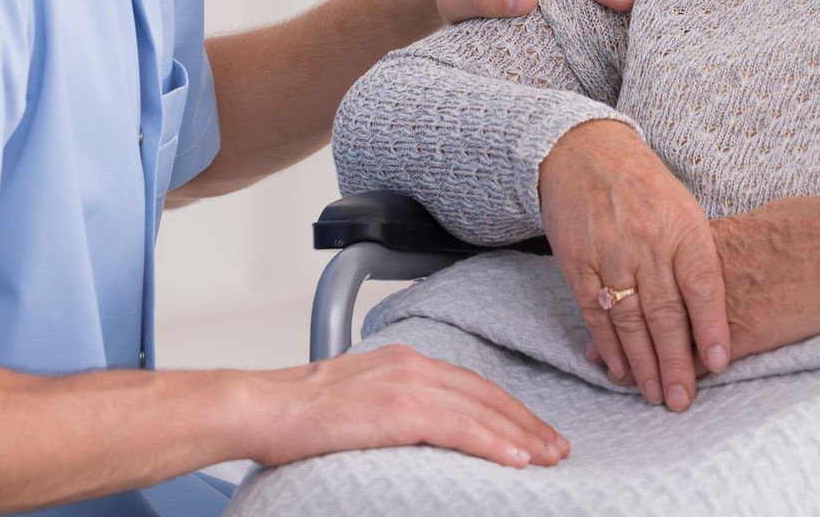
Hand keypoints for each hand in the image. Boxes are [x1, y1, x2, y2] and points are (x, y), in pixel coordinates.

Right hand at [236, 345, 568, 469]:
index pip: (470, 384)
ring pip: (481, 410)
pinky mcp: (400, 409)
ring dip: (521, 435)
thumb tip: (415, 433)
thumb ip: (391, 407)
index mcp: (403, 360)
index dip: (506, 408)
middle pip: (485, 393)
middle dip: (525, 421)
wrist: (263, 407)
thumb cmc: (296, 414)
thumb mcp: (356, 400)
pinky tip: (517, 459)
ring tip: (549, 457)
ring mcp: (407, 384)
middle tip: (556, 447)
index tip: (532, 430)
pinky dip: (493, 443)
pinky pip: (461, 427)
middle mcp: (412, 364)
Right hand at [539, 121, 728, 411]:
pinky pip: (594, 312)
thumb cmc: (644, 185)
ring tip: (654, 394)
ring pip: (629, 319)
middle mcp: (647, 241)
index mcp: (683, 227)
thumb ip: (698, 258)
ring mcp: (610, 253)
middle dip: (675, 362)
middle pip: (665, 313)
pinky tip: (619, 368)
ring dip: (642, 362)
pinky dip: (608, 344)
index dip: (711, 327)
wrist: (584, 152)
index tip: (718, 364)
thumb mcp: (684, 209)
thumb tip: (715, 318)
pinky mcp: (577, 261)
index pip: (702, 285)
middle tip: (682, 399)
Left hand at [582, 190, 819, 370]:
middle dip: (622, 340)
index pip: (643, 275)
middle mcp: (695, 275)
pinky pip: (703, 357)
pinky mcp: (743, 332)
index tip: (603, 314)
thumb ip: (714, 241)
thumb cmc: (799, 229)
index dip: (619, 298)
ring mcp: (717, 306)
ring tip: (630, 383)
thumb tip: (696, 244)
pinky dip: (686, 374)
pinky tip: (677, 387)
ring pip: (668, 338)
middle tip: (599, 362)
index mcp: (694, 243)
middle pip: (645, 310)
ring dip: (647, 363)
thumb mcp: (743, 227)